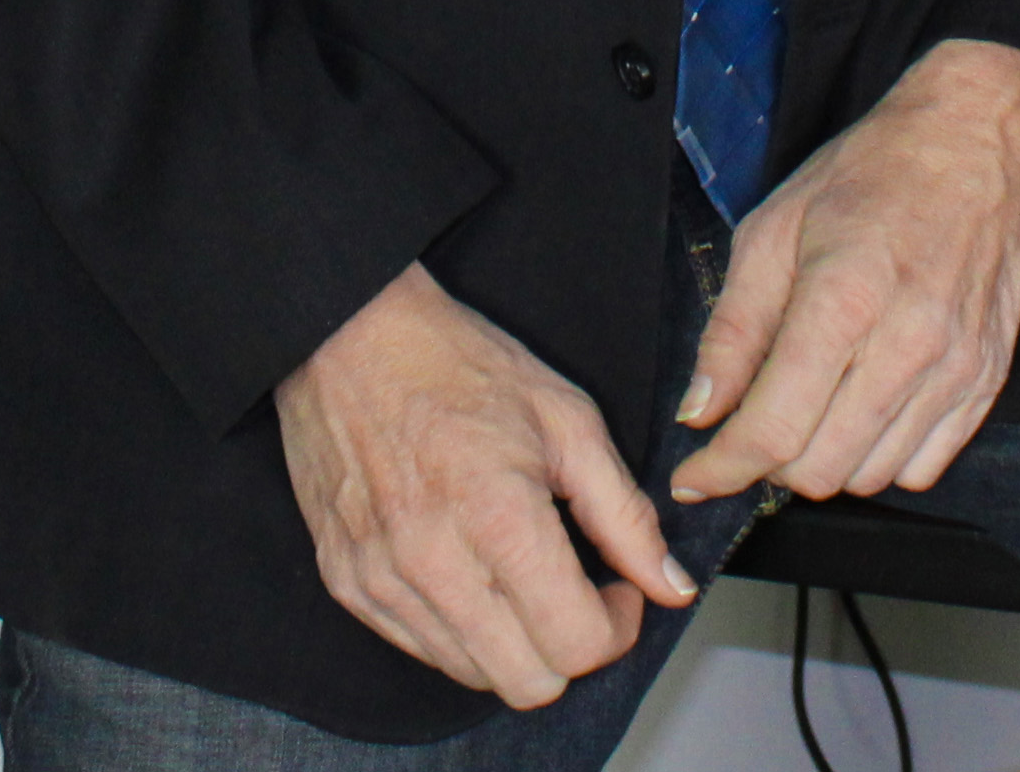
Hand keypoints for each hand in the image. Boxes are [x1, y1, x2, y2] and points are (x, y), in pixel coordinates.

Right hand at [275, 261, 697, 706]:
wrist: (352, 337)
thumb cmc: (463, 365)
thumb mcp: (569, 420)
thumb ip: (626, 515)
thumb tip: (671, 584)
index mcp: (498, 517)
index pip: (575, 642)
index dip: (618, 626)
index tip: (621, 587)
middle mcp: (433, 564)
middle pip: (528, 682)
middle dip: (572, 646)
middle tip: (584, 589)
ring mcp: (382, 582)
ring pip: (474, 676)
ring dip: (518, 642)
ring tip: (528, 574)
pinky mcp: (347, 585)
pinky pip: (422, 649)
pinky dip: (464, 630)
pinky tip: (477, 570)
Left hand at [671, 38, 1019, 503]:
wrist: (979, 139)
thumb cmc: (874, 171)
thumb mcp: (775, 228)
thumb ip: (732, 330)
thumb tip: (699, 413)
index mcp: (843, 298)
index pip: (773, 431)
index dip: (721, 469)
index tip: (693, 476)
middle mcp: (907, 343)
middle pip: (818, 470)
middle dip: (769, 461)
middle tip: (757, 417)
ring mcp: (956, 366)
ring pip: (869, 478)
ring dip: (825, 459)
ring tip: (815, 404)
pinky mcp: (988, 377)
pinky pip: (923, 468)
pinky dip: (882, 456)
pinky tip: (865, 407)